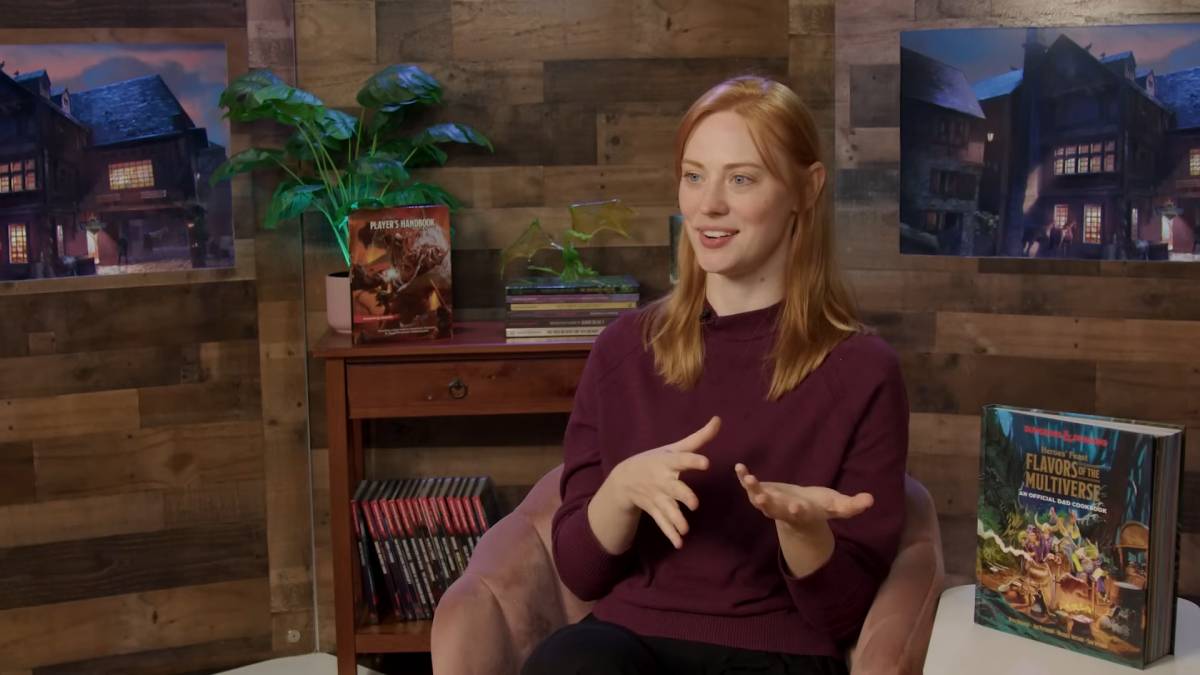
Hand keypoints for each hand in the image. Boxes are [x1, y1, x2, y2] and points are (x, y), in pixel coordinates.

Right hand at [601, 416, 719, 548]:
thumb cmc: (656, 460)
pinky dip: (670, 533)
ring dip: (675, 520)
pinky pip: (662, 523)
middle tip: (694, 503)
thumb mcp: (674, 448)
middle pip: (674, 488)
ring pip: (667, 509)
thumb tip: (719, 419)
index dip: (693, 461)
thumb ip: (699, 438)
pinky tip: (679, 543)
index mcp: (668, 462)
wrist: (624, 479)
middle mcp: (662, 480)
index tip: (706, 463)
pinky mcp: (654, 510)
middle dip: (683, 496)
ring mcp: (657, 497)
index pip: (682, 459)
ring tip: (686, 529)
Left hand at [734, 463, 872, 532]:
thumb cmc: (821, 506)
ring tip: (748, 478)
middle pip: (775, 510)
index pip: (801, 514)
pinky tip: (739, 467)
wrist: (801, 510)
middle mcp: (783, 511)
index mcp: (803, 514)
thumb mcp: (838, 506)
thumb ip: (853, 505)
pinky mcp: (761, 493)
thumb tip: (871, 500)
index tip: (797, 506)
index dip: (799, 511)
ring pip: (758, 500)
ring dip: (752, 490)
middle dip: (769, 504)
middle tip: (762, 498)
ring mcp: (770, 503)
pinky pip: (749, 487)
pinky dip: (743, 479)